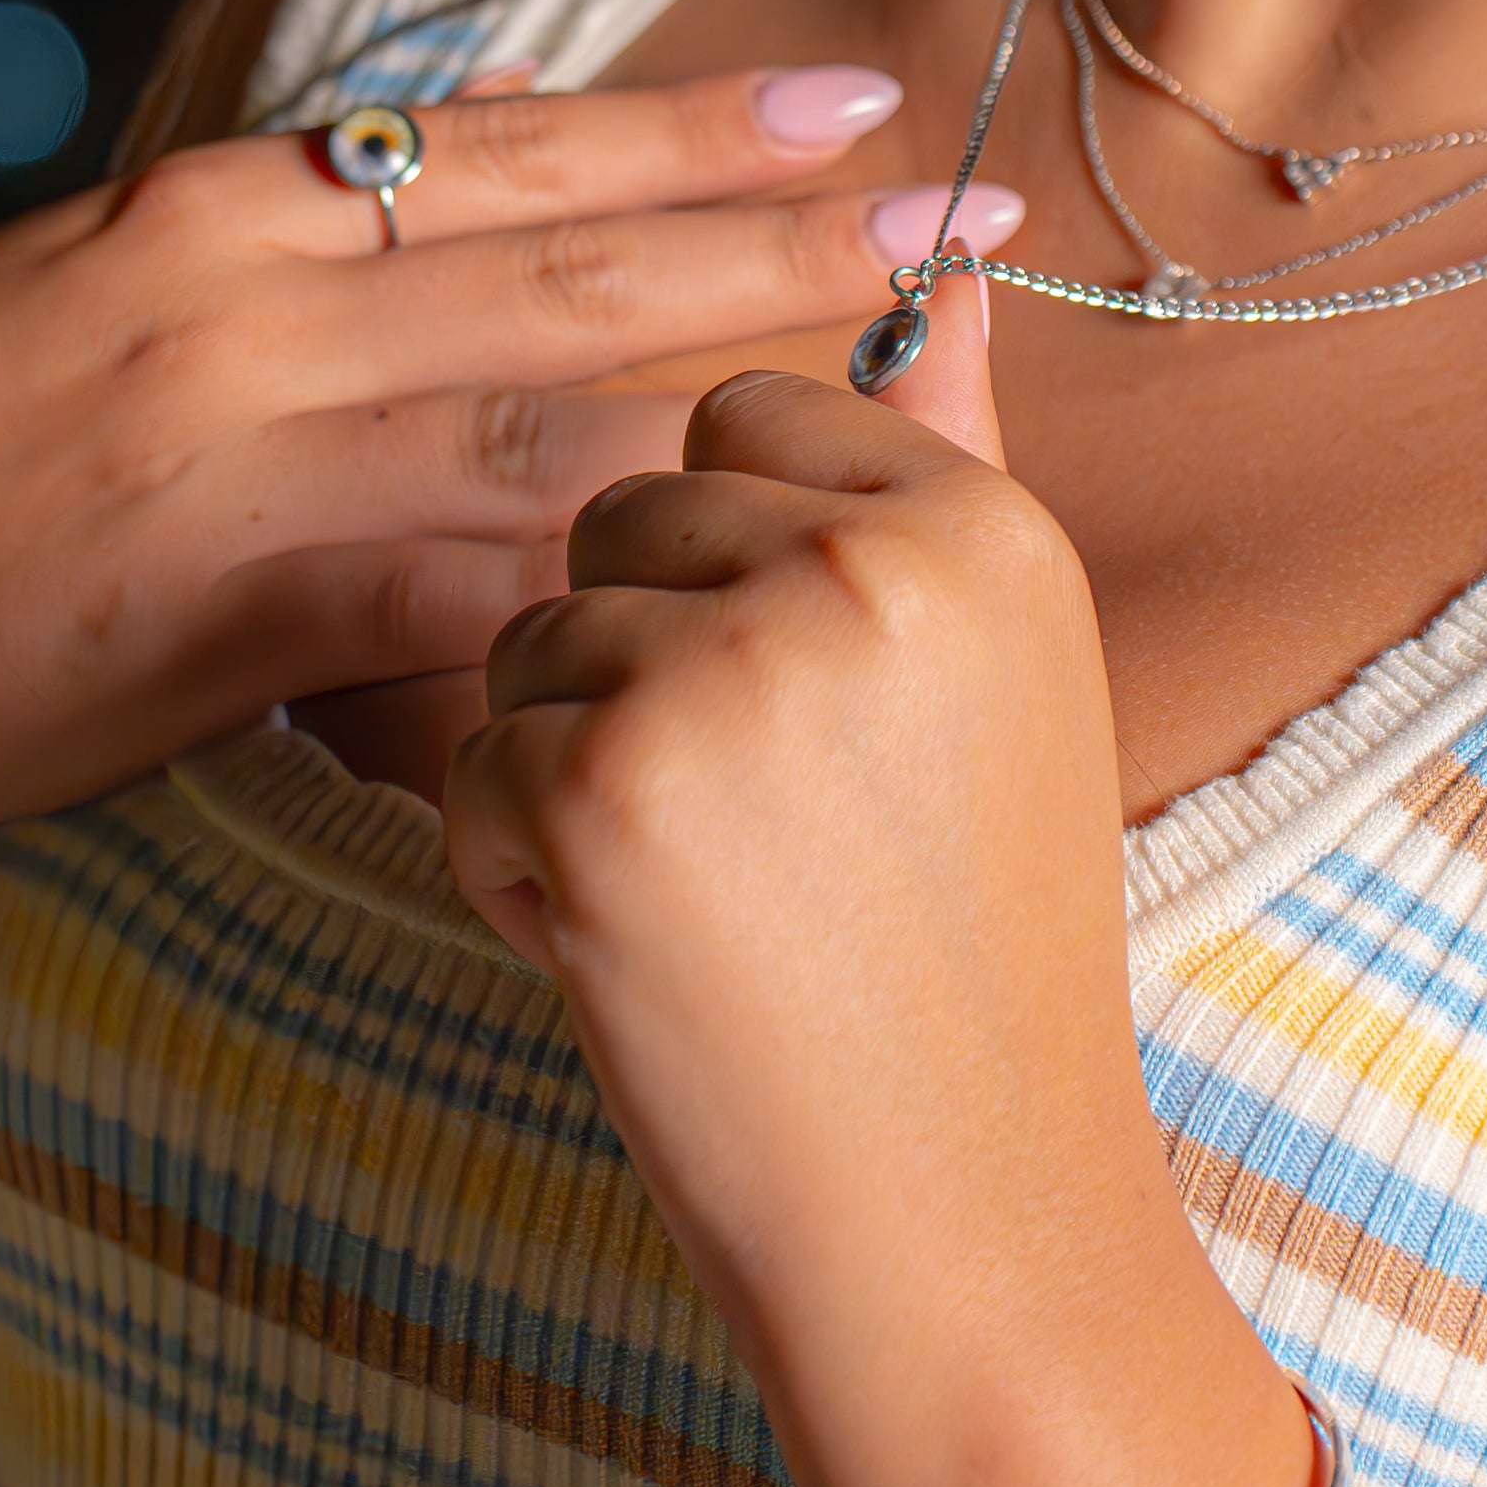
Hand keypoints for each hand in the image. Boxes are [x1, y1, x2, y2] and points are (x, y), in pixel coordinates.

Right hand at [0, 63, 1019, 910]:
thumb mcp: (128, 275)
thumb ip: (323, 226)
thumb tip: (524, 137)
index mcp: (229, 210)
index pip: (509, 147)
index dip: (695, 124)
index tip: (860, 97)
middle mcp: (248, 312)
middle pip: (568, 269)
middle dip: (780, 241)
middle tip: (959, 216)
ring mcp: (241, 463)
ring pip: (538, 430)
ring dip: (734, 414)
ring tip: (904, 393)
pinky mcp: (229, 616)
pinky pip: (448, 601)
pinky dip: (584, 593)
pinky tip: (719, 586)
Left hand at [445, 284, 1184, 1452]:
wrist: (967, 1223)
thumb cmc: (977, 956)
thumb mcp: (1009, 676)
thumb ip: (943, 452)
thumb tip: (933, 264)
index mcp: (978, 523)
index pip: (742, 417)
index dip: (727, 560)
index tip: (803, 697)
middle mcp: (865, 567)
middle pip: (619, 515)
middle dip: (640, 660)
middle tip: (764, 831)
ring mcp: (728, 673)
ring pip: (532, 634)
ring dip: (575, 767)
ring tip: (714, 902)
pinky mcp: (602, 791)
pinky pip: (477, 759)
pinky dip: (522, 871)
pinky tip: (650, 963)